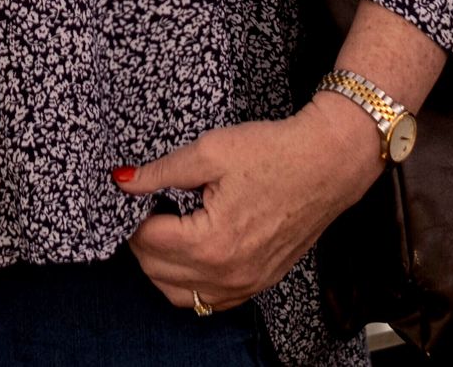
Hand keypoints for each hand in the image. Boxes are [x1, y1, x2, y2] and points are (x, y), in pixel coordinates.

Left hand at [120, 105, 384, 314]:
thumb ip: (161, 171)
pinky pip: (210, 300)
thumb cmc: (275, 152)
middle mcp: (228, 274)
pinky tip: (191, 251)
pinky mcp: (259, 282)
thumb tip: (123, 182)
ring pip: (179, 294)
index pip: (147, 241)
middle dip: (143, 240)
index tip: (136, 194)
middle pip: (157, 271)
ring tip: (168, 227)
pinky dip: (190, 282)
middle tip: (150, 207)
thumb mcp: (211, 151)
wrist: (329, 163)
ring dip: (162, 266)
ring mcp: (246, 284)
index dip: (134, 215)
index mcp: (212, 242)